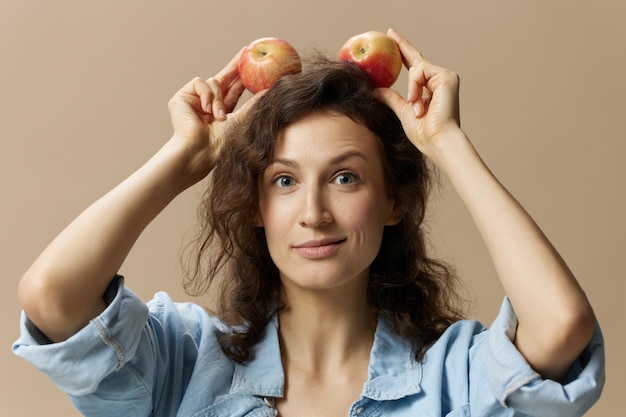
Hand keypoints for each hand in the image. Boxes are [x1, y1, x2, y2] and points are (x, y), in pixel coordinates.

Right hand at [167, 48, 257, 182]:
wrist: (200, 151)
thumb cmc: (221, 144)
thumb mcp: (242, 119)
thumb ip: (254, 103)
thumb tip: (271, 89)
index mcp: (222, 111)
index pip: (234, 89)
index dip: (244, 77)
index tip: (255, 64)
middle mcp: (208, 104)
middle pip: (223, 78)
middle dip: (235, 66)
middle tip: (246, 52)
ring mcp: (195, 101)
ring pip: (213, 82)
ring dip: (218, 98)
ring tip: (217, 116)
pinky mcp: (182, 98)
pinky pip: (199, 83)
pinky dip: (206, 94)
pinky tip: (206, 109)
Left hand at [374, 29, 461, 158]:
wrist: (437, 140)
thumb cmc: (423, 132)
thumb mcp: (402, 111)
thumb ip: (391, 98)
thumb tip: (375, 89)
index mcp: (428, 88)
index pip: (413, 67)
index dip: (403, 53)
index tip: (392, 41)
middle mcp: (438, 80)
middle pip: (417, 58)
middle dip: (402, 46)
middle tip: (389, 33)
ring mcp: (444, 77)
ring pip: (416, 68)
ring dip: (412, 90)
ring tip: (417, 108)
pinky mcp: (448, 77)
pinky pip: (421, 72)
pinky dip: (416, 86)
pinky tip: (419, 102)